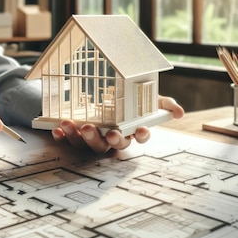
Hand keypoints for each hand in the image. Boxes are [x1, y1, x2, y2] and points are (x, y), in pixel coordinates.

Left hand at [51, 96, 183, 152]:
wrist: (97, 93)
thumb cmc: (126, 100)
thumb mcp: (145, 98)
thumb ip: (161, 103)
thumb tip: (179, 112)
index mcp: (130, 131)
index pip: (139, 137)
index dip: (141, 135)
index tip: (141, 129)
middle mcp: (112, 138)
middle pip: (113, 145)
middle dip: (111, 139)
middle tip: (109, 132)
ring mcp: (93, 139)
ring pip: (90, 145)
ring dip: (83, 137)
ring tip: (77, 125)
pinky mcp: (75, 137)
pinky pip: (68, 141)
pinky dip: (63, 136)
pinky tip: (58, 129)